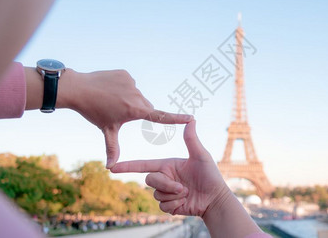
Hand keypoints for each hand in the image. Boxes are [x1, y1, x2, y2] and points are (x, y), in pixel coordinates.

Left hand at [57, 69, 191, 167]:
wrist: (79, 89)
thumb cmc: (94, 112)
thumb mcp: (106, 130)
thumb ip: (112, 148)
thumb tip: (110, 168)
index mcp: (135, 110)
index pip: (160, 116)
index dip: (176, 118)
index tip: (190, 118)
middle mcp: (136, 96)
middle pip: (146, 106)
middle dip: (140, 111)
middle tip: (121, 113)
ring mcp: (131, 83)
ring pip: (138, 95)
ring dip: (131, 99)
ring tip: (112, 100)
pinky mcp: (126, 74)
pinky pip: (130, 84)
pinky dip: (124, 88)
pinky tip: (111, 89)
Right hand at [110, 120, 228, 216]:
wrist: (215, 199)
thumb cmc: (210, 175)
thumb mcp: (201, 156)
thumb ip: (191, 140)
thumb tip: (191, 119)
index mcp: (168, 165)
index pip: (144, 164)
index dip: (128, 166)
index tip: (112, 167)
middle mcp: (165, 178)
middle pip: (150, 180)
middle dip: (166, 185)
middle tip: (183, 188)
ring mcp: (166, 192)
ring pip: (156, 194)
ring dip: (173, 195)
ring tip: (187, 193)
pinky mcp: (169, 206)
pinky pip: (162, 206)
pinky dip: (174, 205)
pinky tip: (185, 202)